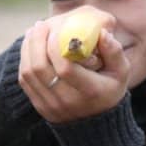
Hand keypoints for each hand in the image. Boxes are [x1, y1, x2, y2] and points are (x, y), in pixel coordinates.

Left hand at [19, 8, 129, 122]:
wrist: (97, 121)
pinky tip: (30, 46)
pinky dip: (25, 60)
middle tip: (41, 24)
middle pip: (41, 68)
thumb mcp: (121, 71)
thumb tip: (101, 33)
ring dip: (28, 48)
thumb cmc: (109, 87)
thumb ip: (114, 51)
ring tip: (34, 31)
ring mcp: (51, 107)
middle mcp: (68, 103)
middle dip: (37, 42)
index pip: (65, 68)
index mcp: (90, 92)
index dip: (56, 46)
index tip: (56, 29)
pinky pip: (25, 81)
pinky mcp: (41, 107)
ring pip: (29, 73)